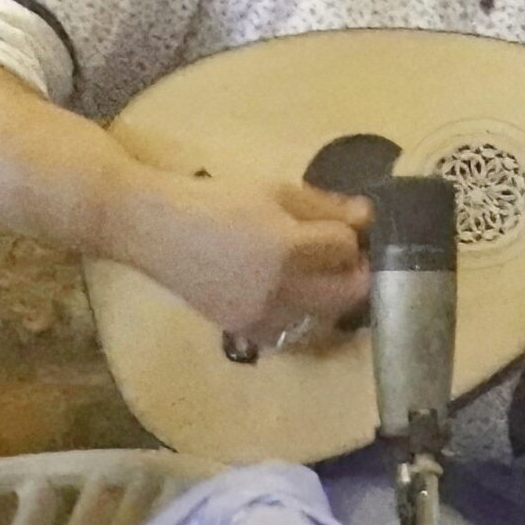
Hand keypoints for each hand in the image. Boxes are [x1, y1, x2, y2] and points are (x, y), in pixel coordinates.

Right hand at [131, 174, 371, 345]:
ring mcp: (261, 317)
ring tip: (319, 275)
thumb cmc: (217, 201)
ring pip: (324, 319)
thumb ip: (325, 206)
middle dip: (356, 274)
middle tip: (349, 258)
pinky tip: (292, 294)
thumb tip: (368, 217)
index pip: (346, 249)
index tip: (349, 228)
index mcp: (287, 248)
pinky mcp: (245, 331)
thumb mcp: (275, 191)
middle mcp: (279, 290)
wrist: (156, 230)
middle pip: (348, 293)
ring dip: (332, 299)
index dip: (352, 235)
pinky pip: (292, 333)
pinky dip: (302, 317)